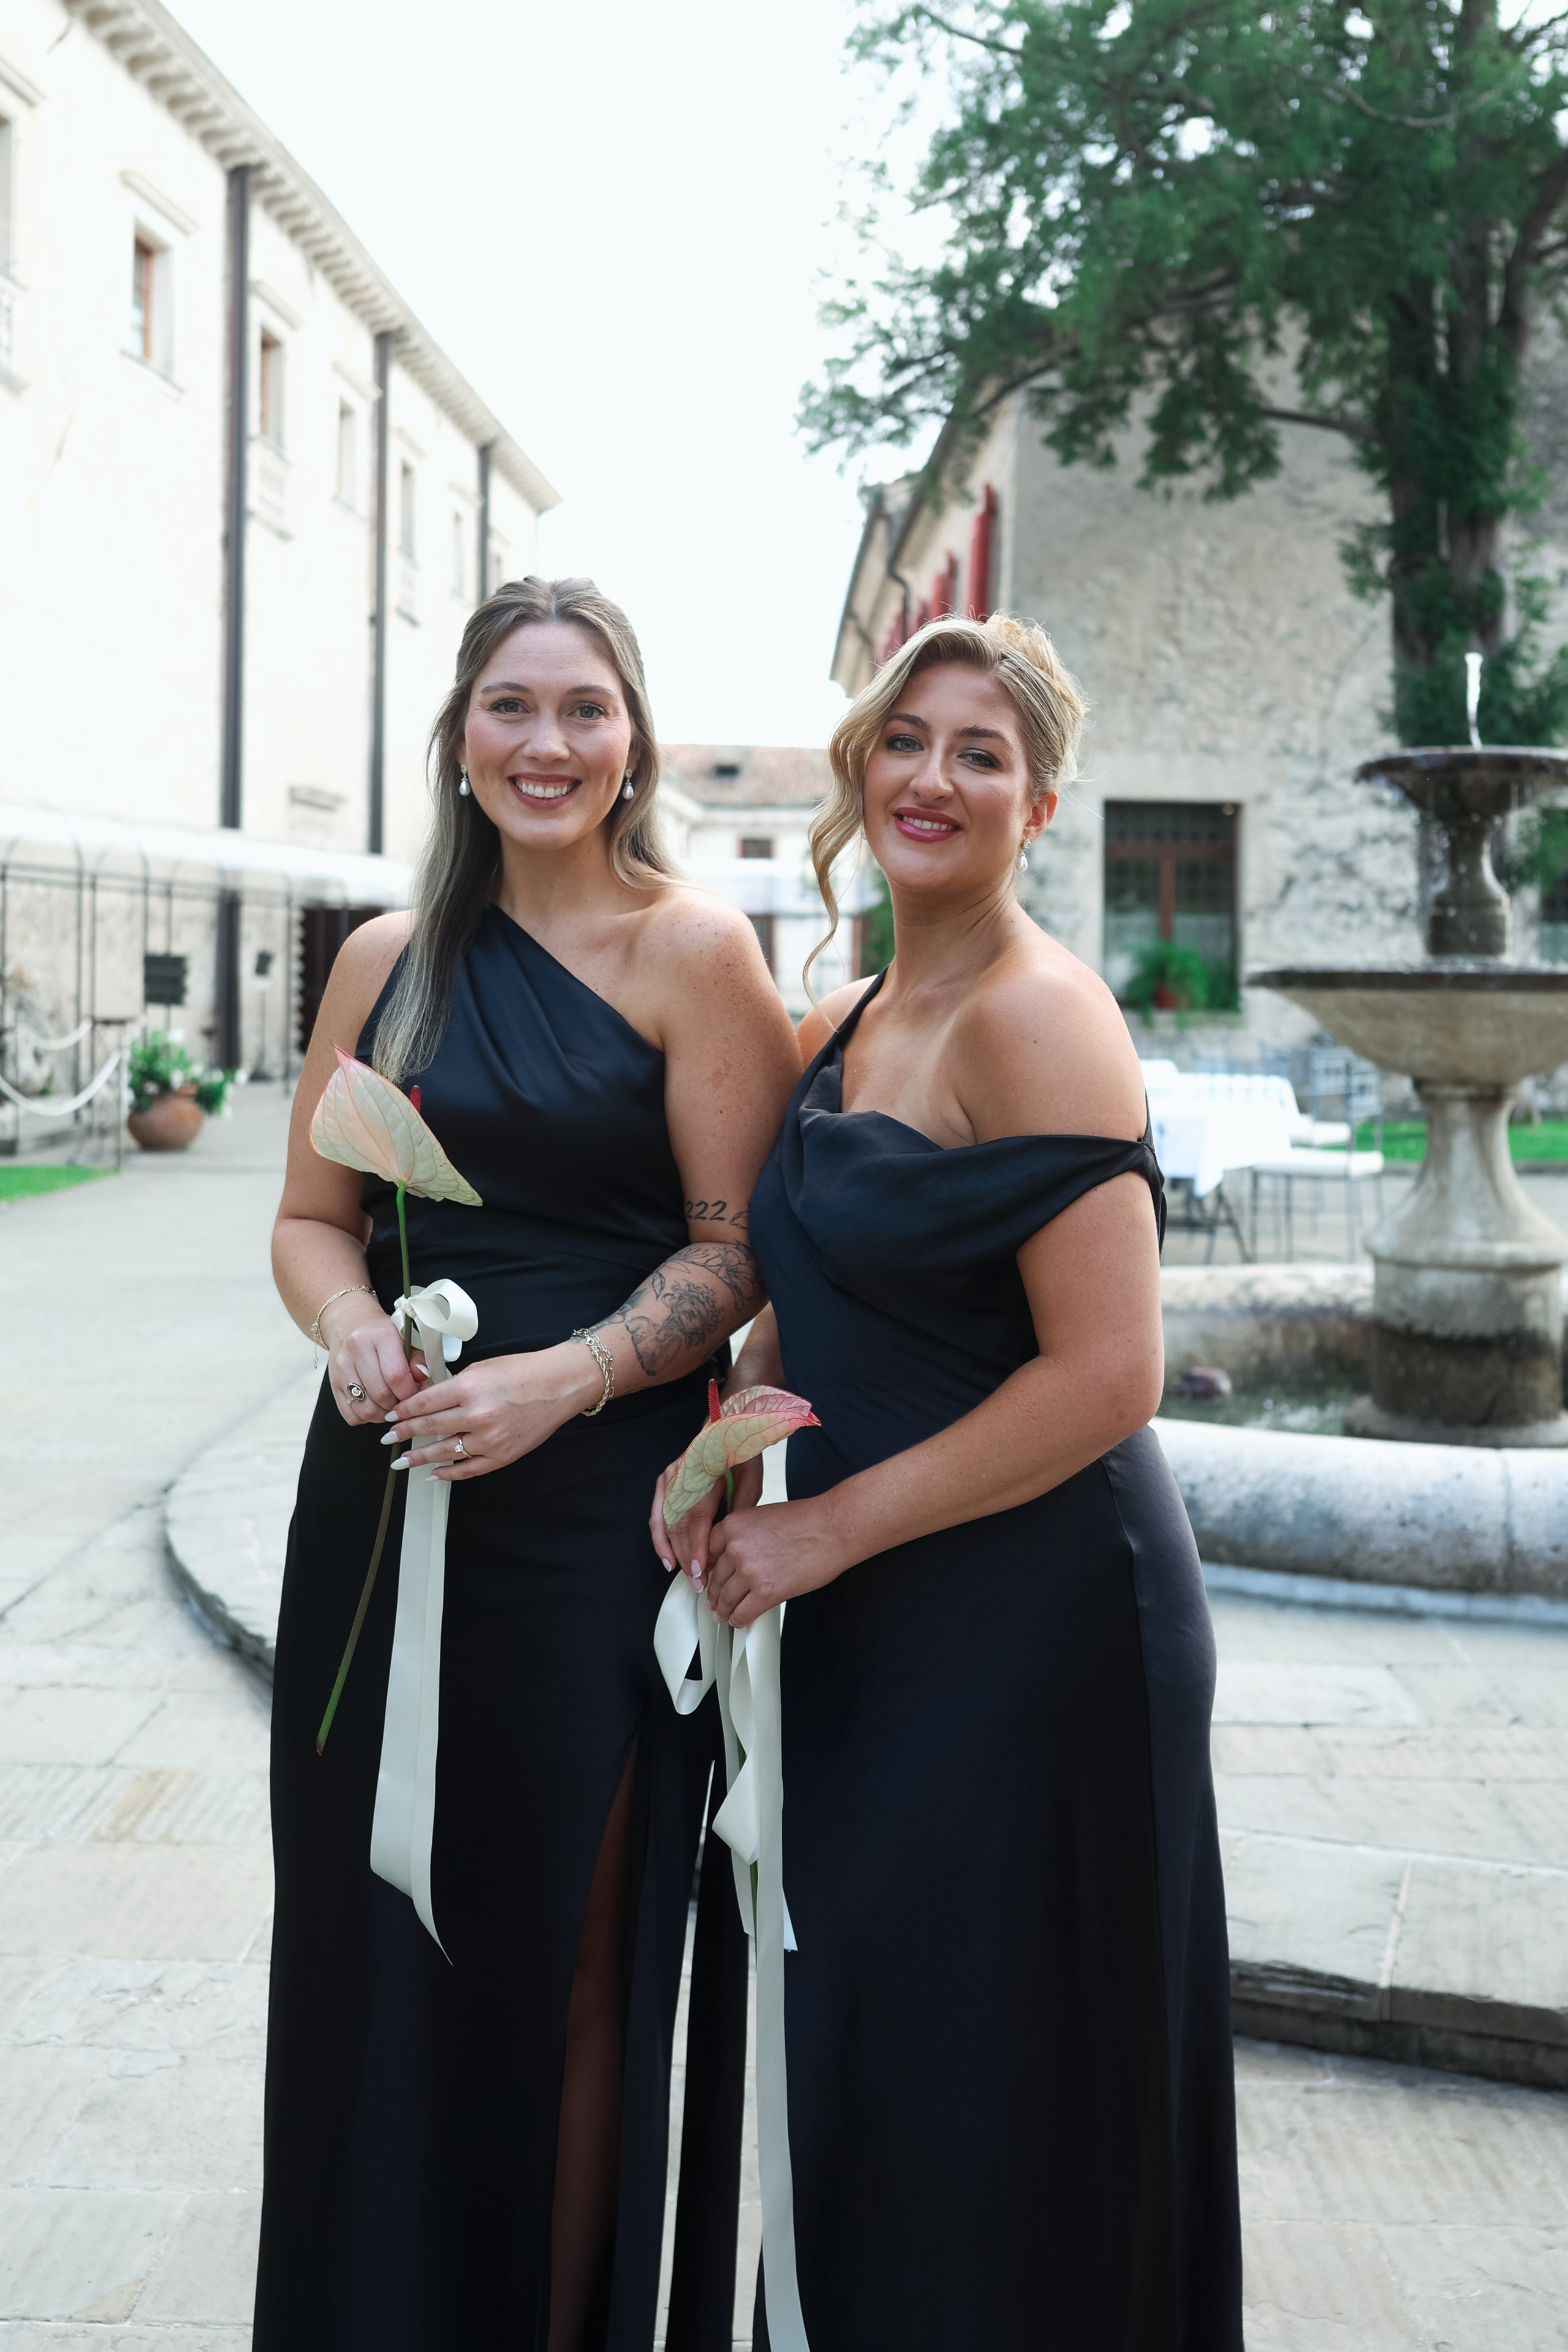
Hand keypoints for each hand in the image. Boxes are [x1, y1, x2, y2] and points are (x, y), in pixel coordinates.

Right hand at [323, 1293, 426, 1425]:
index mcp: (380, 1336)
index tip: (416, 1394)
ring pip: (365, 1409)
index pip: (396, 1375)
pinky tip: (373, 1406)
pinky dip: (365, 1418)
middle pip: (381, 1394)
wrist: (348, 1322)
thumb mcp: (404, 1337)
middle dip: (397, 1404)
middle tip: (404, 1400)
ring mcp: (342, 1368)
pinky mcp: (333, 1383)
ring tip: (390, 1405)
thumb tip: (423, 1379)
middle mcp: (357, 1350)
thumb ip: (418, 1358)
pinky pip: (350, 1415)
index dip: (410, 1392)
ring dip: (382, 1415)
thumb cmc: (380, 1333)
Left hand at [382, 1341, 601, 1480]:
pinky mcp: (503, 1455)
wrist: (559, 1384)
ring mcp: (491, 1438)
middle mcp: (479, 1414)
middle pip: (430, 1427)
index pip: (425, 1403)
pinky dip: (449, 1473)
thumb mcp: (480, 1369)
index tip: (390, 1417)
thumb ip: (451, 1386)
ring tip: (402, 1461)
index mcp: (470, 1387)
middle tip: (389, 1439)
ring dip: (419, 1458)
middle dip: (405, 1434)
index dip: (403, 1412)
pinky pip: (469, 1469)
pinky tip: (434, 1473)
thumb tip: (423, 1401)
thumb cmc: (522, 1371)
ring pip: (445, 1452)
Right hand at [649, 1455, 763, 1584]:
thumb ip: (741, 1508)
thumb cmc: (741, 1451)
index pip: (696, 1518)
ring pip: (666, 1525)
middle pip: (679, 1526)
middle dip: (687, 1557)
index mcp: (703, 1474)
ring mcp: (669, 1479)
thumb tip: (730, 1541)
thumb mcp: (751, 1477)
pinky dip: (660, 1541)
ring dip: (675, 1554)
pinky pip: (657, 1516)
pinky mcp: (664, 1482)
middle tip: (700, 1584)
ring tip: (687, 1577)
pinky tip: (668, 1561)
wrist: (724, 1425)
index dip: (696, 1547)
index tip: (700, 1571)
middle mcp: (680, 1477)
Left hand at [704, 1496, 850, 1627]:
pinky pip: (743, 1612)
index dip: (708, 1569)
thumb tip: (736, 1556)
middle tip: (712, 1601)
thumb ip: (744, 1536)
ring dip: (723, 1610)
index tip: (708, 1577)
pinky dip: (738, 1620)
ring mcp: (749, 1572)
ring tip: (722, 1615)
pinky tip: (739, 1621)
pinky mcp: (766, 1592)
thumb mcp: (762, 1517)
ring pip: (726, 1598)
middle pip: (716, 1577)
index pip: (708, 1552)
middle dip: (714, 1592)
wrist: (832, 1529)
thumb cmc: (806, 1520)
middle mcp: (735, 1548)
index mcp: (733, 1525)